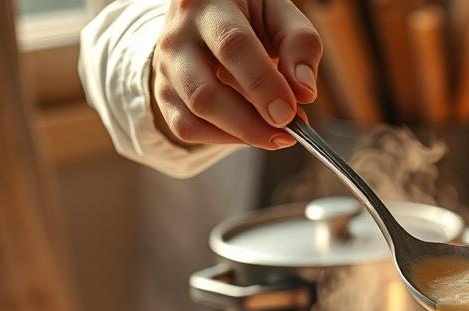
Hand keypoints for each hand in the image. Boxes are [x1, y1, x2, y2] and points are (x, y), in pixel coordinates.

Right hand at [150, 0, 322, 149]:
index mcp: (208, 4)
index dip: (262, 84)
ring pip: (195, 114)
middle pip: (205, 91)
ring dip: (242, 134)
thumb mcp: (280, 15)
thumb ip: (299, 45)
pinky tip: (251, 132)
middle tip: (288, 133)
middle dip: (250, 121)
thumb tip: (304, 92)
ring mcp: (166, 66)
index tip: (289, 114)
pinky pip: (188, 127)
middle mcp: (177, 35)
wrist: (208, 14)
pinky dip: (224, 139)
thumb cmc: (251, 16)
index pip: (232, 45)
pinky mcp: (163, 93)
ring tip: (277, 135)